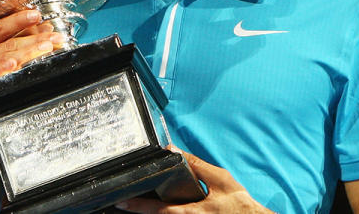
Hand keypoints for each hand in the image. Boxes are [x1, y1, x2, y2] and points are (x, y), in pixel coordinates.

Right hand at [0, 6, 61, 103]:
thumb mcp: (3, 57)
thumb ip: (21, 42)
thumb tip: (44, 30)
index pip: (0, 28)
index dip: (19, 20)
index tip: (36, 15)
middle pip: (9, 43)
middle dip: (36, 39)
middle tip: (54, 37)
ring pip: (6, 57)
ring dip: (29, 52)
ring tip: (46, 47)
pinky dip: (4, 70)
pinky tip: (13, 65)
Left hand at [115, 147, 273, 212]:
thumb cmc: (237, 202)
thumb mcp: (219, 179)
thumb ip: (196, 166)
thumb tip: (174, 151)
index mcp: (189, 213)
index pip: (157, 210)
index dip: (137, 207)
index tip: (121, 202)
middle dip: (141, 209)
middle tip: (123, 202)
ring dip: (152, 210)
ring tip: (136, 203)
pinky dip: (165, 210)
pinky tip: (158, 205)